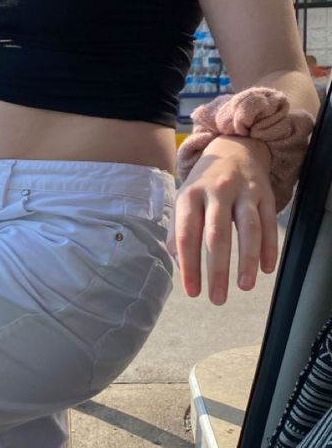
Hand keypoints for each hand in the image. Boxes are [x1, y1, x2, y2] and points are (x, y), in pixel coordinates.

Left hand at [168, 135, 277, 304]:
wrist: (233, 149)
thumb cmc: (204, 184)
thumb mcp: (184, 200)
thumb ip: (178, 230)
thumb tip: (178, 262)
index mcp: (190, 195)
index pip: (187, 235)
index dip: (189, 266)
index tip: (192, 292)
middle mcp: (216, 192)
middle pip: (217, 235)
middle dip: (217, 270)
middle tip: (217, 298)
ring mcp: (243, 191)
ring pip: (248, 229)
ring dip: (247, 260)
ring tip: (244, 286)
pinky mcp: (264, 193)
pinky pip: (269, 223)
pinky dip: (269, 247)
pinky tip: (266, 269)